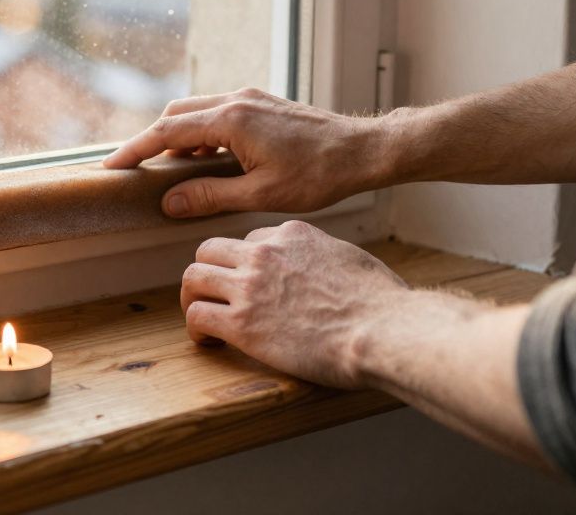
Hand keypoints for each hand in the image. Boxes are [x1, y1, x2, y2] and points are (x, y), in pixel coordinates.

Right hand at [102, 88, 388, 216]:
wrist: (362, 150)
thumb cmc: (318, 174)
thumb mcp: (259, 194)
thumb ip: (209, 196)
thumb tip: (169, 202)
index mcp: (230, 120)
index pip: (166, 132)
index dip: (134, 150)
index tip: (112, 166)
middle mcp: (235, 100)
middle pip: (175, 116)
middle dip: (151, 142)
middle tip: (135, 170)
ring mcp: (248, 98)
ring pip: (194, 112)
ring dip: (177, 138)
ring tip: (168, 171)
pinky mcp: (259, 104)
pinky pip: (215, 113)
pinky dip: (199, 133)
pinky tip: (204, 160)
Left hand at [180, 221, 408, 388]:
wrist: (382, 331)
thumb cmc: (381, 302)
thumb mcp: (349, 258)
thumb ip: (322, 255)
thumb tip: (323, 267)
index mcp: (292, 234)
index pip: (250, 239)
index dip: (246, 263)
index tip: (250, 284)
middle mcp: (264, 253)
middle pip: (209, 250)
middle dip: (208, 272)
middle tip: (213, 296)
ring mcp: (249, 286)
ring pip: (192, 278)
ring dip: (193, 297)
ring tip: (202, 316)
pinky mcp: (241, 323)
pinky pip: (196, 315)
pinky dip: (196, 329)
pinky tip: (209, 340)